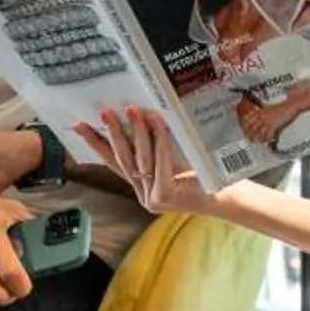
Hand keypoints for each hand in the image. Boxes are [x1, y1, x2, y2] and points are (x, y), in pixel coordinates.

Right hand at [75, 107, 213, 216]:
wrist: (229, 199)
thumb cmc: (206, 177)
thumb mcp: (176, 162)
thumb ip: (157, 150)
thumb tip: (141, 116)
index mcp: (142, 186)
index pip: (113, 162)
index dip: (95, 143)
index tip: (80, 125)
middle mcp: (144, 194)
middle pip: (122, 160)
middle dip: (112, 133)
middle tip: (105, 112)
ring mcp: (154, 197)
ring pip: (140, 160)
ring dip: (135, 132)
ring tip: (131, 111)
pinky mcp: (167, 196)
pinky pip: (160, 162)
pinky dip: (157, 140)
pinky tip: (155, 122)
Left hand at [236, 91, 297, 145]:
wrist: (290, 104)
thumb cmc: (281, 106)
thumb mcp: (269, 108)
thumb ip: (262, 113)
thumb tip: (258, 117)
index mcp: (260, 111)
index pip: (248, 118)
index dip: (244, 126)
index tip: (244, 130)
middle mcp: (262, 115)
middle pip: (251, 126)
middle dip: (249, 134)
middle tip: (249, 139)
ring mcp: (267, 120)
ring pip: (258, 131)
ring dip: (257, 138)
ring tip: (257, 142)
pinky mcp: (274, 124)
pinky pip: (267, 133)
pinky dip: (266, 138)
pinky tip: (266, 141)